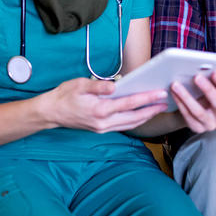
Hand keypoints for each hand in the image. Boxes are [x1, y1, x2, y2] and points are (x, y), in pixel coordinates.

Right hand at [42, 77, 167, 132]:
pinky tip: (141, 114)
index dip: (146, 98)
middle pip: (134, 118)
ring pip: (130, 125)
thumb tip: (115, 85)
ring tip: (157, 108)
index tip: (159, 93)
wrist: (50, 113)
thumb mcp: (79, 85)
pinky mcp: (101, 130)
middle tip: (165, 103)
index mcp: (100, 110)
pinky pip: (123, 126)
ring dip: (145, 117)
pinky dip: (135, 121)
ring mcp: (103, 128)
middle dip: (151, 110)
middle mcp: (103, 122)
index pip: (129, 104)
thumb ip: (99, 86)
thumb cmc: (64, 96)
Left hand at [171, 71, 215, 132]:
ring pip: (199, 111)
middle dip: (207, 89)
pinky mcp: (198, 128)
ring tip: (176, 84)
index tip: (215, 71)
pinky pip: (187, 116)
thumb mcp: (211, 86)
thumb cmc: (202, 94)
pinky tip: (173, 94)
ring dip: (186, 96)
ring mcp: (210, 123)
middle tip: (197, 77)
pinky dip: (180, 103)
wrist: (191, 111)